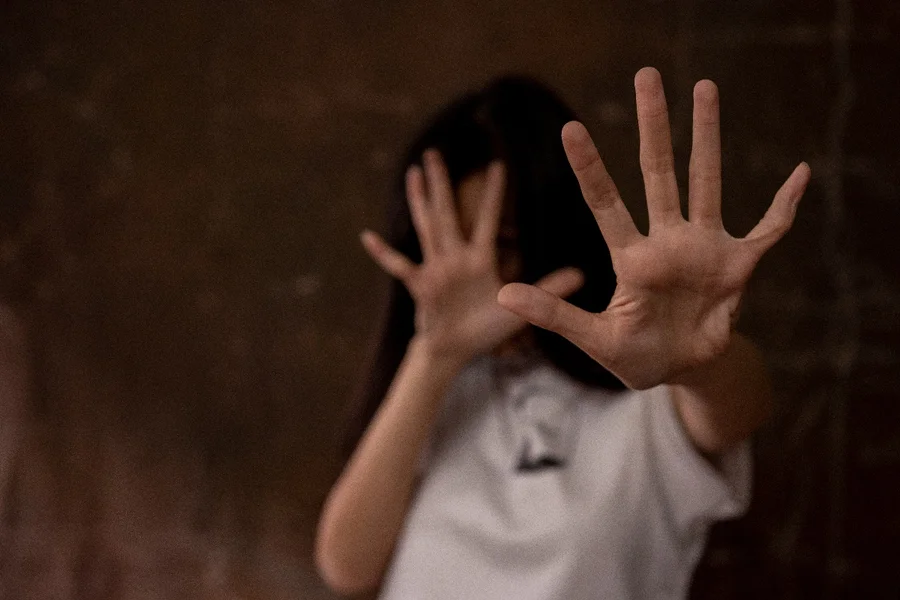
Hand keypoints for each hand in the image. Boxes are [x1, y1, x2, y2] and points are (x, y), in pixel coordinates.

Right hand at [363, 150, 582, 364]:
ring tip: (413, 174)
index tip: (498, 164)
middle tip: (435, 152)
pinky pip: (400, 267)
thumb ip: (548, 289)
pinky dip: (384, 253)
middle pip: (447, 213)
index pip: (486, 219)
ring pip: (426, 229)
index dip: (492, 194)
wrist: (455, 351)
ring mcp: (435, 270)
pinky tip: (368, 236)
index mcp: (478, 259)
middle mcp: (454, 258)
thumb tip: (582, 274)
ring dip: (419, 202)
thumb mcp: (518, 309)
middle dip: (442, 184)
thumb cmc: (484, 329)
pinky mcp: (421, 287)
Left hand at [498, 67, 810, 389]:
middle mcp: (666, 242)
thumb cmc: (634, 355)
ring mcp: (703, 248)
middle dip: (653, 126)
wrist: (682, 371)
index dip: (590, 167)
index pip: (605, 203)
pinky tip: (800, 172)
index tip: (570, 128)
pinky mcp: (738, 265)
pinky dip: (785, 205)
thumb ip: (553, 314)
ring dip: (708, 138)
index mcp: (631, 259)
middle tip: (646, 76)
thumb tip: (502, 295)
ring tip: (705, 86)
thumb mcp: (593, 338)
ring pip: (707, 182)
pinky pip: (768, 230)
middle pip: (658, 173)